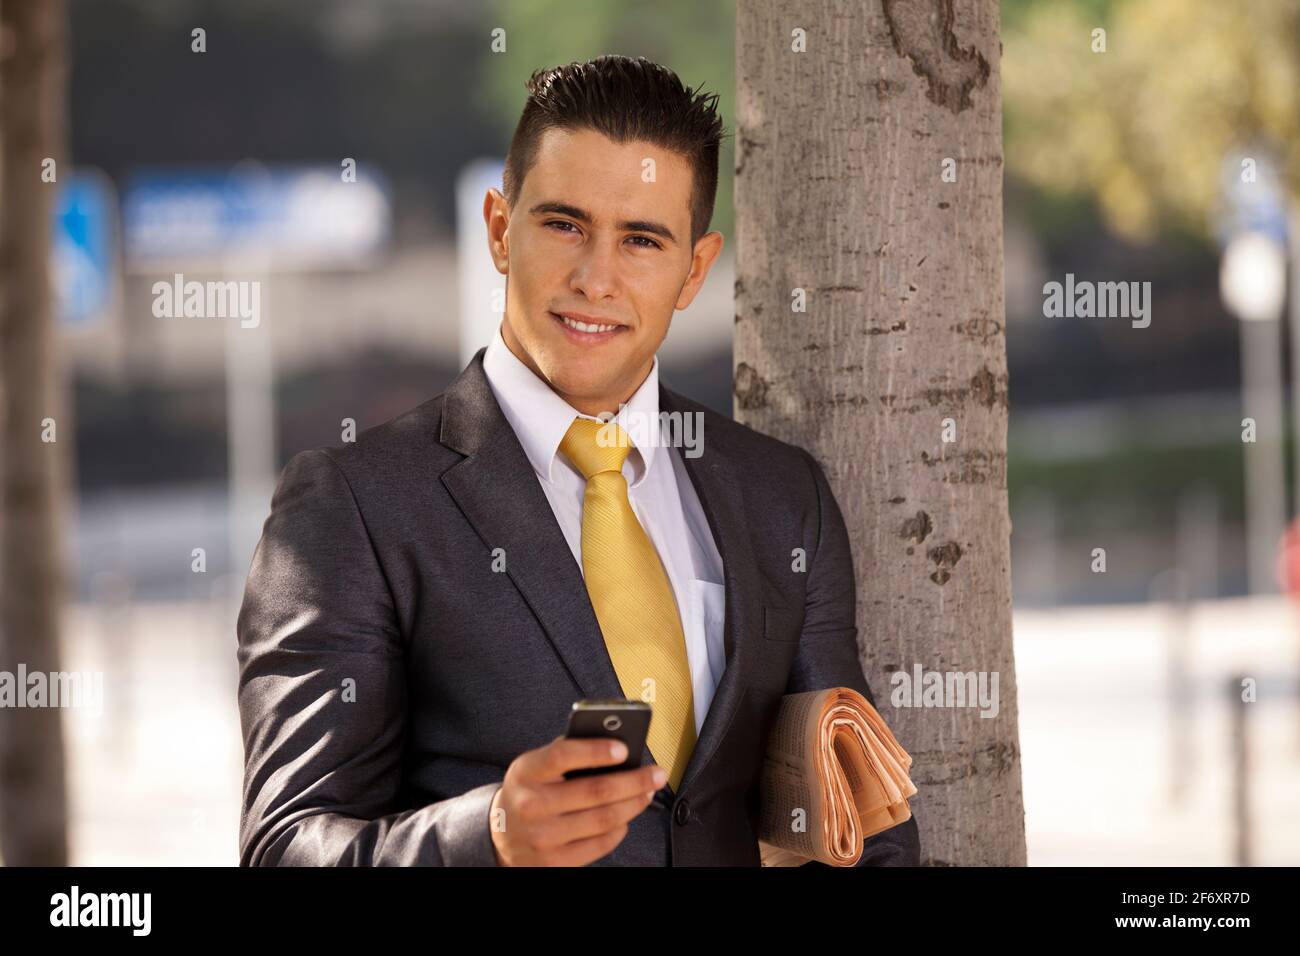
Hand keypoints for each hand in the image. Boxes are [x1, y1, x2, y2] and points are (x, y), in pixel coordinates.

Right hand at [488, 735, 666, 865]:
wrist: (499, 833)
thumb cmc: (529, 790)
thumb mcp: (535, 765)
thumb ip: (567, 752)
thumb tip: (615, 744)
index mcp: (526, 772)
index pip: (563, 756)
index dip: (596, 751)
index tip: (624, 748)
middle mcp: (531, 806)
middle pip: (596, 791)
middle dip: (634, 781)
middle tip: (657, 773)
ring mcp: (543, 837)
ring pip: (605, 819)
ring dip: (634, 803)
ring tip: (647, 792)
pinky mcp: (556, 862)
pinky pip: (601, 843)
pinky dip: (620, 828)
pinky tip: (626, 816)